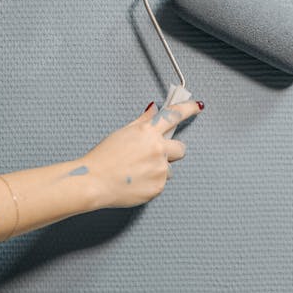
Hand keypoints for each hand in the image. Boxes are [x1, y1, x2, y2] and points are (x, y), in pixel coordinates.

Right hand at [81, 100, 203, 209]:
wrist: (94, 182)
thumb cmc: (103, 159)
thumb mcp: (122, 133)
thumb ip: (142, 122)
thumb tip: (152, 110)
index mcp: (148, 132)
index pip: (174, 115)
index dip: (188, 109)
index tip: (197, 106)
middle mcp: (158, 149)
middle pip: (181, 148)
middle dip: (172, 151)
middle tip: (155, 155)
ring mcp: (159, 169)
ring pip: (169, 169)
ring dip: (159, 170)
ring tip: (138, 172)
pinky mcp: (158, 187)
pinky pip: (161, 184)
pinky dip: (151, 183)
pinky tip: (136, 181)